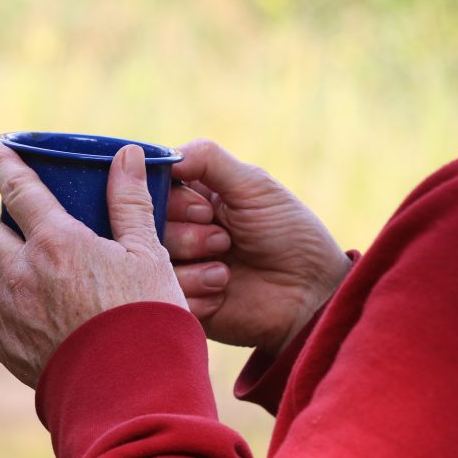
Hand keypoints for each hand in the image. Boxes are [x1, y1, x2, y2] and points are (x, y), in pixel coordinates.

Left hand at [0, 141, 185, 387]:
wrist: (131, 392)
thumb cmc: (148, 319)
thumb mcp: (149, 255)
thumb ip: (132, 203)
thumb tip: (128, 154)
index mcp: (56, 243)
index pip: (19, 189)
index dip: (3, 162)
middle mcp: (20, 274)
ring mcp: (7, 314)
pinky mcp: (6, 350)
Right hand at [166, 139, 350, 355]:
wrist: (310, 292)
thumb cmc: (288, 232)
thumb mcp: (252, 185)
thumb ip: (207, 160)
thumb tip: (156, 153)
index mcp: (192, 200)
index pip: (153, 192)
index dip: (174, 202)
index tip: (206, 211)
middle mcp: (179, 233)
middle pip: (146, 229)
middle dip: (189, 236)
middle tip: (225, 241)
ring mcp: (178, 270)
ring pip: (153, 264)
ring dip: (195, 267)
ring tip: (227, 272)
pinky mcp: (182, 304)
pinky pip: (166, 297)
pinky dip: (198, 294)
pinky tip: (224, 293)